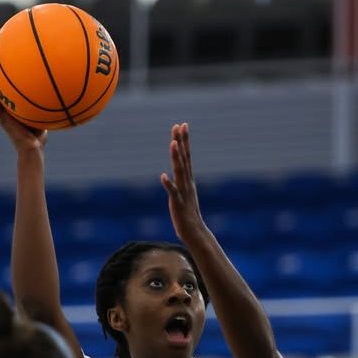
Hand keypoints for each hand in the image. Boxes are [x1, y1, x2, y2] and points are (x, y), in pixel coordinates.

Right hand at [0, 53, 46, 153]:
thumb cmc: (39, 132)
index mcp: (10, 102)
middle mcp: (3, 104)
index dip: (0, 69)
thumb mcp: (42, 111)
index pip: (3, 82)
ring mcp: (0, 111)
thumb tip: (57, 82)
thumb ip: (44, 99)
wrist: (32, 148)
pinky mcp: (1, 118)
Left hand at [160, 123, 207, 242]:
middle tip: (179, 125)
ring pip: (180, 172)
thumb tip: (176, 170)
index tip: (182, 125)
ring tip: (173, 143)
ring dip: (176, 158)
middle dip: (181, 142)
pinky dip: (168, 184)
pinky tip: (163, 176)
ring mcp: (183, 192)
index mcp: (188, 179)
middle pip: (184, 158)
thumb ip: (181, 181)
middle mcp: (187, 183)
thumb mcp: (184, 193)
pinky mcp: (178, 204)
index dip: (184, 140)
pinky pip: (173, 193)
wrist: (195, 232)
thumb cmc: (188, 214)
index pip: (187, 156)